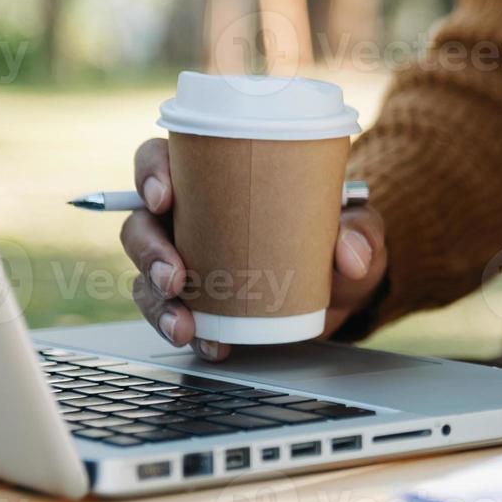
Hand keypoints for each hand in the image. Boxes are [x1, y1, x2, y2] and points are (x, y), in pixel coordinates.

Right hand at [121, 138, 387, 360]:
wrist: (342, 286)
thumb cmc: (335, 235)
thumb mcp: (356, 224)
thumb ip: (359, 232)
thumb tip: (352, 255)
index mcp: (216, 177)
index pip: (161, 159)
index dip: (150, 173)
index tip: (163, 196)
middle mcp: (190, 216)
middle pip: (142, 223)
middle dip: (149, 251)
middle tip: (175, 277)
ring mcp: (188, 260)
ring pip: (146, 275)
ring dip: (157, 302)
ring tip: (185, 323)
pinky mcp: (196, 300)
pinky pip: (171, 314)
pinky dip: (183, 330)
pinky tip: (207, 342)